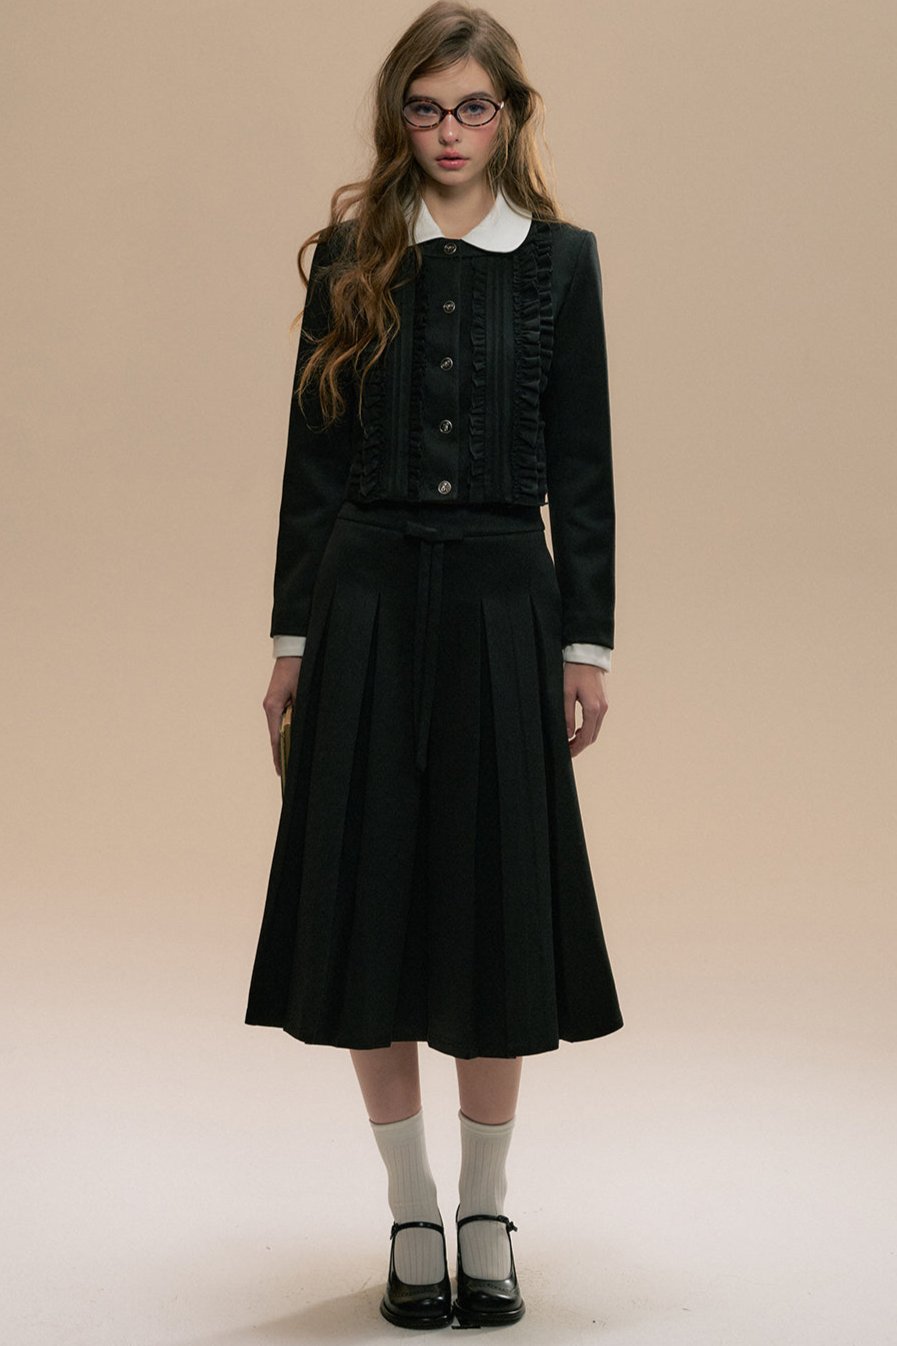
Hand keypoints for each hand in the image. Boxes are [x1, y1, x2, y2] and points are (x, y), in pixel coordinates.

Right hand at [263, 656, 301, 775]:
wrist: (294, 649)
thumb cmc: (301, 669)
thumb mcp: (303, 693)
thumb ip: (301, 713)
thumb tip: (302, 733)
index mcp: (273, 707)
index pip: (275, 738)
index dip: (279, 756)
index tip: (282, 772)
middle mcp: (270, 707)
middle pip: (276, 736)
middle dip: (282, 753)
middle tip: (288, 773)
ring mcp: (272, 703)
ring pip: (279, 728)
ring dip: (285, 743)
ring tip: (291, 762)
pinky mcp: (278, 699)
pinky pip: (282, 720)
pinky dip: (286, 731)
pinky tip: (292, 741)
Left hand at [564, 662, 607, 756]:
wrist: (588, 655)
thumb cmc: (575, 671)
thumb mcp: (566, 693)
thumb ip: (567, 715)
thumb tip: (568, 734)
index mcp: (593, 709)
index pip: (586, 737)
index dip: (576, 748)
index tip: (567, 754)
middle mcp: (602, 709)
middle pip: (593, 736)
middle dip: (580, 746)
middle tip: (567, 751)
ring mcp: (605, 706)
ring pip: (595, 730)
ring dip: (584, 738)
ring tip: (570, 742)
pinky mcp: (603, 702)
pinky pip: (597, 721)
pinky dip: (588, 729)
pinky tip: (578, 730)